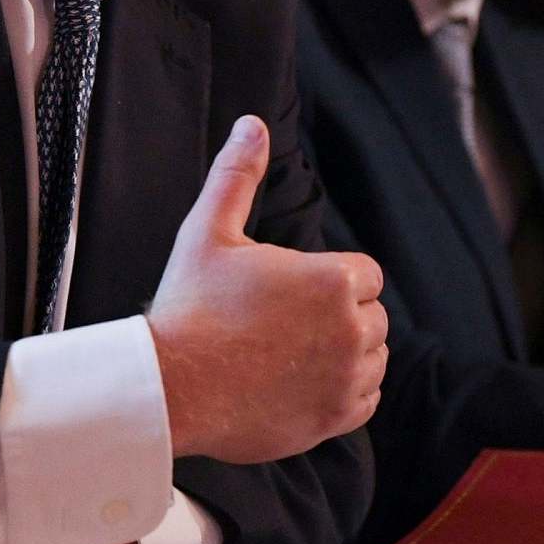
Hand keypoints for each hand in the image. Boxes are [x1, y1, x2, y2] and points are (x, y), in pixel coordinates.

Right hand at [147, 115, 386, 462]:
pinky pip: (366, 400)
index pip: (363, 274)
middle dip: (337, 316)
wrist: (169, 387)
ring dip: (345, 354)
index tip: (288, 291)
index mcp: (333, 280)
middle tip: (281, 323)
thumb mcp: (209, 231)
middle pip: (371, 315)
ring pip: (373, 358)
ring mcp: (346, 379)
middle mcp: (352, 330)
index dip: (326, 279)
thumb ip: (238, 176)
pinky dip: (344, 393)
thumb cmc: (189, 306)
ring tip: (289, 352)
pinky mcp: (335, 418)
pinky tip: (300, 382)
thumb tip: (251, 125)